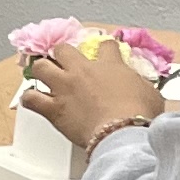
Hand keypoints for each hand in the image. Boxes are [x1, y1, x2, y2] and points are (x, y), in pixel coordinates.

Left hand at [20, 39, 162, 153]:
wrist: (123, 133)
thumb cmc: (140, 115)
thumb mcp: (149, 93)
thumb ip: (139, 84)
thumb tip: (137, 86)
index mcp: (110, 65)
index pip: (106, 46)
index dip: (105, 48)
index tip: (105, 51)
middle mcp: (83, 71)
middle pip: (63, 49)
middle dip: (63, 54)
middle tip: (65, 62)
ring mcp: (65, 87)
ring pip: (41, 67)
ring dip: (42, 71)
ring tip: (44, 76)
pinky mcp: (54, 108)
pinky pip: (31, 99)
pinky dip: (30, 99)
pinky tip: (32, 101)